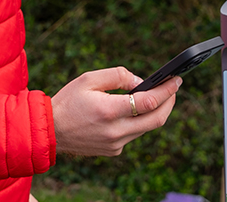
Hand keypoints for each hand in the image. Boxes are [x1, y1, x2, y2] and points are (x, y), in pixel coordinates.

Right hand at [51, 67, 181, 156]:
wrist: (49, 131)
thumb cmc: (68, 101)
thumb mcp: (89, 79)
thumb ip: (118, 76)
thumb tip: (140, 82)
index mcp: (109, 111)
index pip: (148, 102)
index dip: (166, 91)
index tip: (176, 80)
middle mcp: (115, 131)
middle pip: (156, 120)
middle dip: (169, 103)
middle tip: (173, 89)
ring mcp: (115, 144)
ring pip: (146, 128)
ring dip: (154, 112)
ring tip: (154, 96)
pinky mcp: (113, 151)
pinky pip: (133, 135)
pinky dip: (137, 122)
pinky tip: (131, 112)